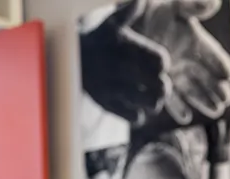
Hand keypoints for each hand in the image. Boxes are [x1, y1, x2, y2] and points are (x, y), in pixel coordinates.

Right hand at [79, 0, 170, 126]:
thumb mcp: (112, 25)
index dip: (162, 64)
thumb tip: (140, 0)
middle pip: (161, 86)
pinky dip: (138, 114)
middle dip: (163, 86)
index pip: (160, 61)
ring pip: (152, 104)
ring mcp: (114, 88)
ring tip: (149, 96)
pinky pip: (135, 118)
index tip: (157, 65)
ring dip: (154, 102)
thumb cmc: (98, 40)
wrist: (66, 59)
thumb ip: (128, 12)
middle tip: (159, 85)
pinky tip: (133, 104)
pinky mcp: (108, 105)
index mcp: (126, 47)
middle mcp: (121, 68)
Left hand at [131, 0, 229, 124]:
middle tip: (226, 98)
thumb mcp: (170, 6)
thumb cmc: (148, 11)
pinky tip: (184, 116)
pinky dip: (177, 108)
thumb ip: (192, 5)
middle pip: (208, 77)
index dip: (222, 64)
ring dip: (204, 101)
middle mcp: (187, 60)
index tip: (229, 75)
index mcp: (194, 41)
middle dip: (218, 88)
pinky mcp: (160, 84)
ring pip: (193, 91)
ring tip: (215, 111)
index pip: (214, 55)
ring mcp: (174, 74)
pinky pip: (171, 99)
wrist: (120, 25)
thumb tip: (215, 2)